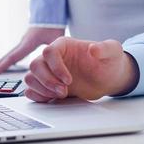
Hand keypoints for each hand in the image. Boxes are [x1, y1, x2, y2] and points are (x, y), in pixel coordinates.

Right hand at [0, 26, 65, 74]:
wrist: (51, 12)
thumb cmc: (54, 24)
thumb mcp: (56, 37)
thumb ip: (55, 49)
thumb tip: (55, 60)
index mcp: (28, 42)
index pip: (12, 57)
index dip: (1, 66)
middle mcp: (22, 42)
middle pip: (5, 56)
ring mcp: (22, 42)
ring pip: (7, 55)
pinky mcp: (24, 42)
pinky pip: (12, 53)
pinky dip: (4, 60)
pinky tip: (1, 64)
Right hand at [24, 37, 138, 101]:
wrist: (109, 78)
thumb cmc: (110, 61)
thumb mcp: (113, 51)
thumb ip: (105, 48)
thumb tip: (93, 48)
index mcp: (65, 45)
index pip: (49, 52)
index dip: (56, 67)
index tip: (69, 80)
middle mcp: (54, 57)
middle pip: (35, 65)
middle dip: (47, 80)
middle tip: (64, 91)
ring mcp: (50, 71)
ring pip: (30, 77)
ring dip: (42, 89)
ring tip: (61, 95)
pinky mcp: (48, 85)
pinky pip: (31, 89)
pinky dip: (37, 96)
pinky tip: (52, 98)